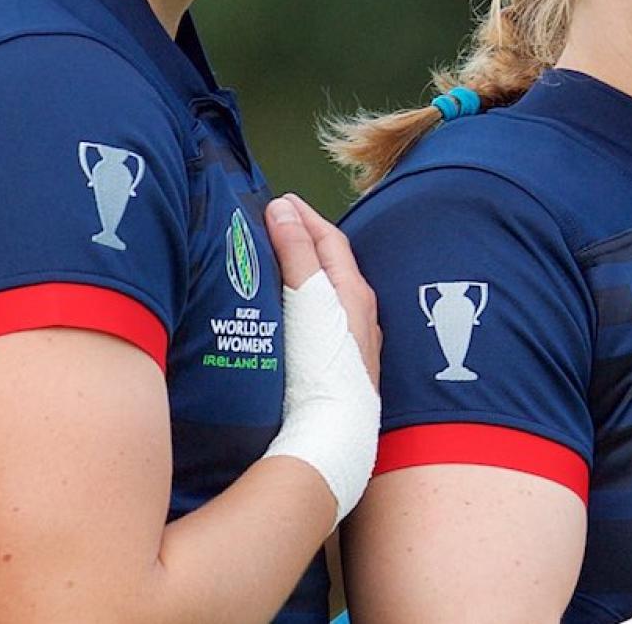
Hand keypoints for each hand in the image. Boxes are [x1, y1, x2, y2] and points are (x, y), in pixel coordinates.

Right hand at [265, 194, 380, 386]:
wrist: (334, 431)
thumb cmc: (322, 362)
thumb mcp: (307, 299)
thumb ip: (295, 252)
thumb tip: (282, 207)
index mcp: (354, 292)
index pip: (330, 239)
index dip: (305, 216)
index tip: (278, 199)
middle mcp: (359, 315)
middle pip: (331, 266)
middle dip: (304, 240)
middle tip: (272, 224)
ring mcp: (351, 343)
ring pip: (328, 295)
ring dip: (304, 273)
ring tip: (274, 264)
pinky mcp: (339, 367)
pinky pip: (322, 320)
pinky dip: (303, 304)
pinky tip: (286, 316)